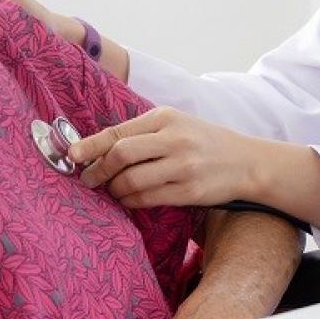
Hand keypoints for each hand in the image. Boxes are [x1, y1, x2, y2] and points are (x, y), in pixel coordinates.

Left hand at [70, 107, 268, 210]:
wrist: (246, 162)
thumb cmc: (204, 142)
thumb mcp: (177, 125)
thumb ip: (143, 132)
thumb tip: (99, 148)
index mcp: (166, 117)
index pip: (118, 131)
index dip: (90, 145)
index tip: (73, 155)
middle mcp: (174, 139)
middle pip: (121, 155)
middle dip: (97, 170)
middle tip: (88, 180)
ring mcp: (183, 166)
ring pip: (132, 181)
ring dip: (114, 189)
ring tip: (112, 191)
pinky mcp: (190, 191)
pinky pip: (148, 199)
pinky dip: (131, 201)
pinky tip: (129, 200)